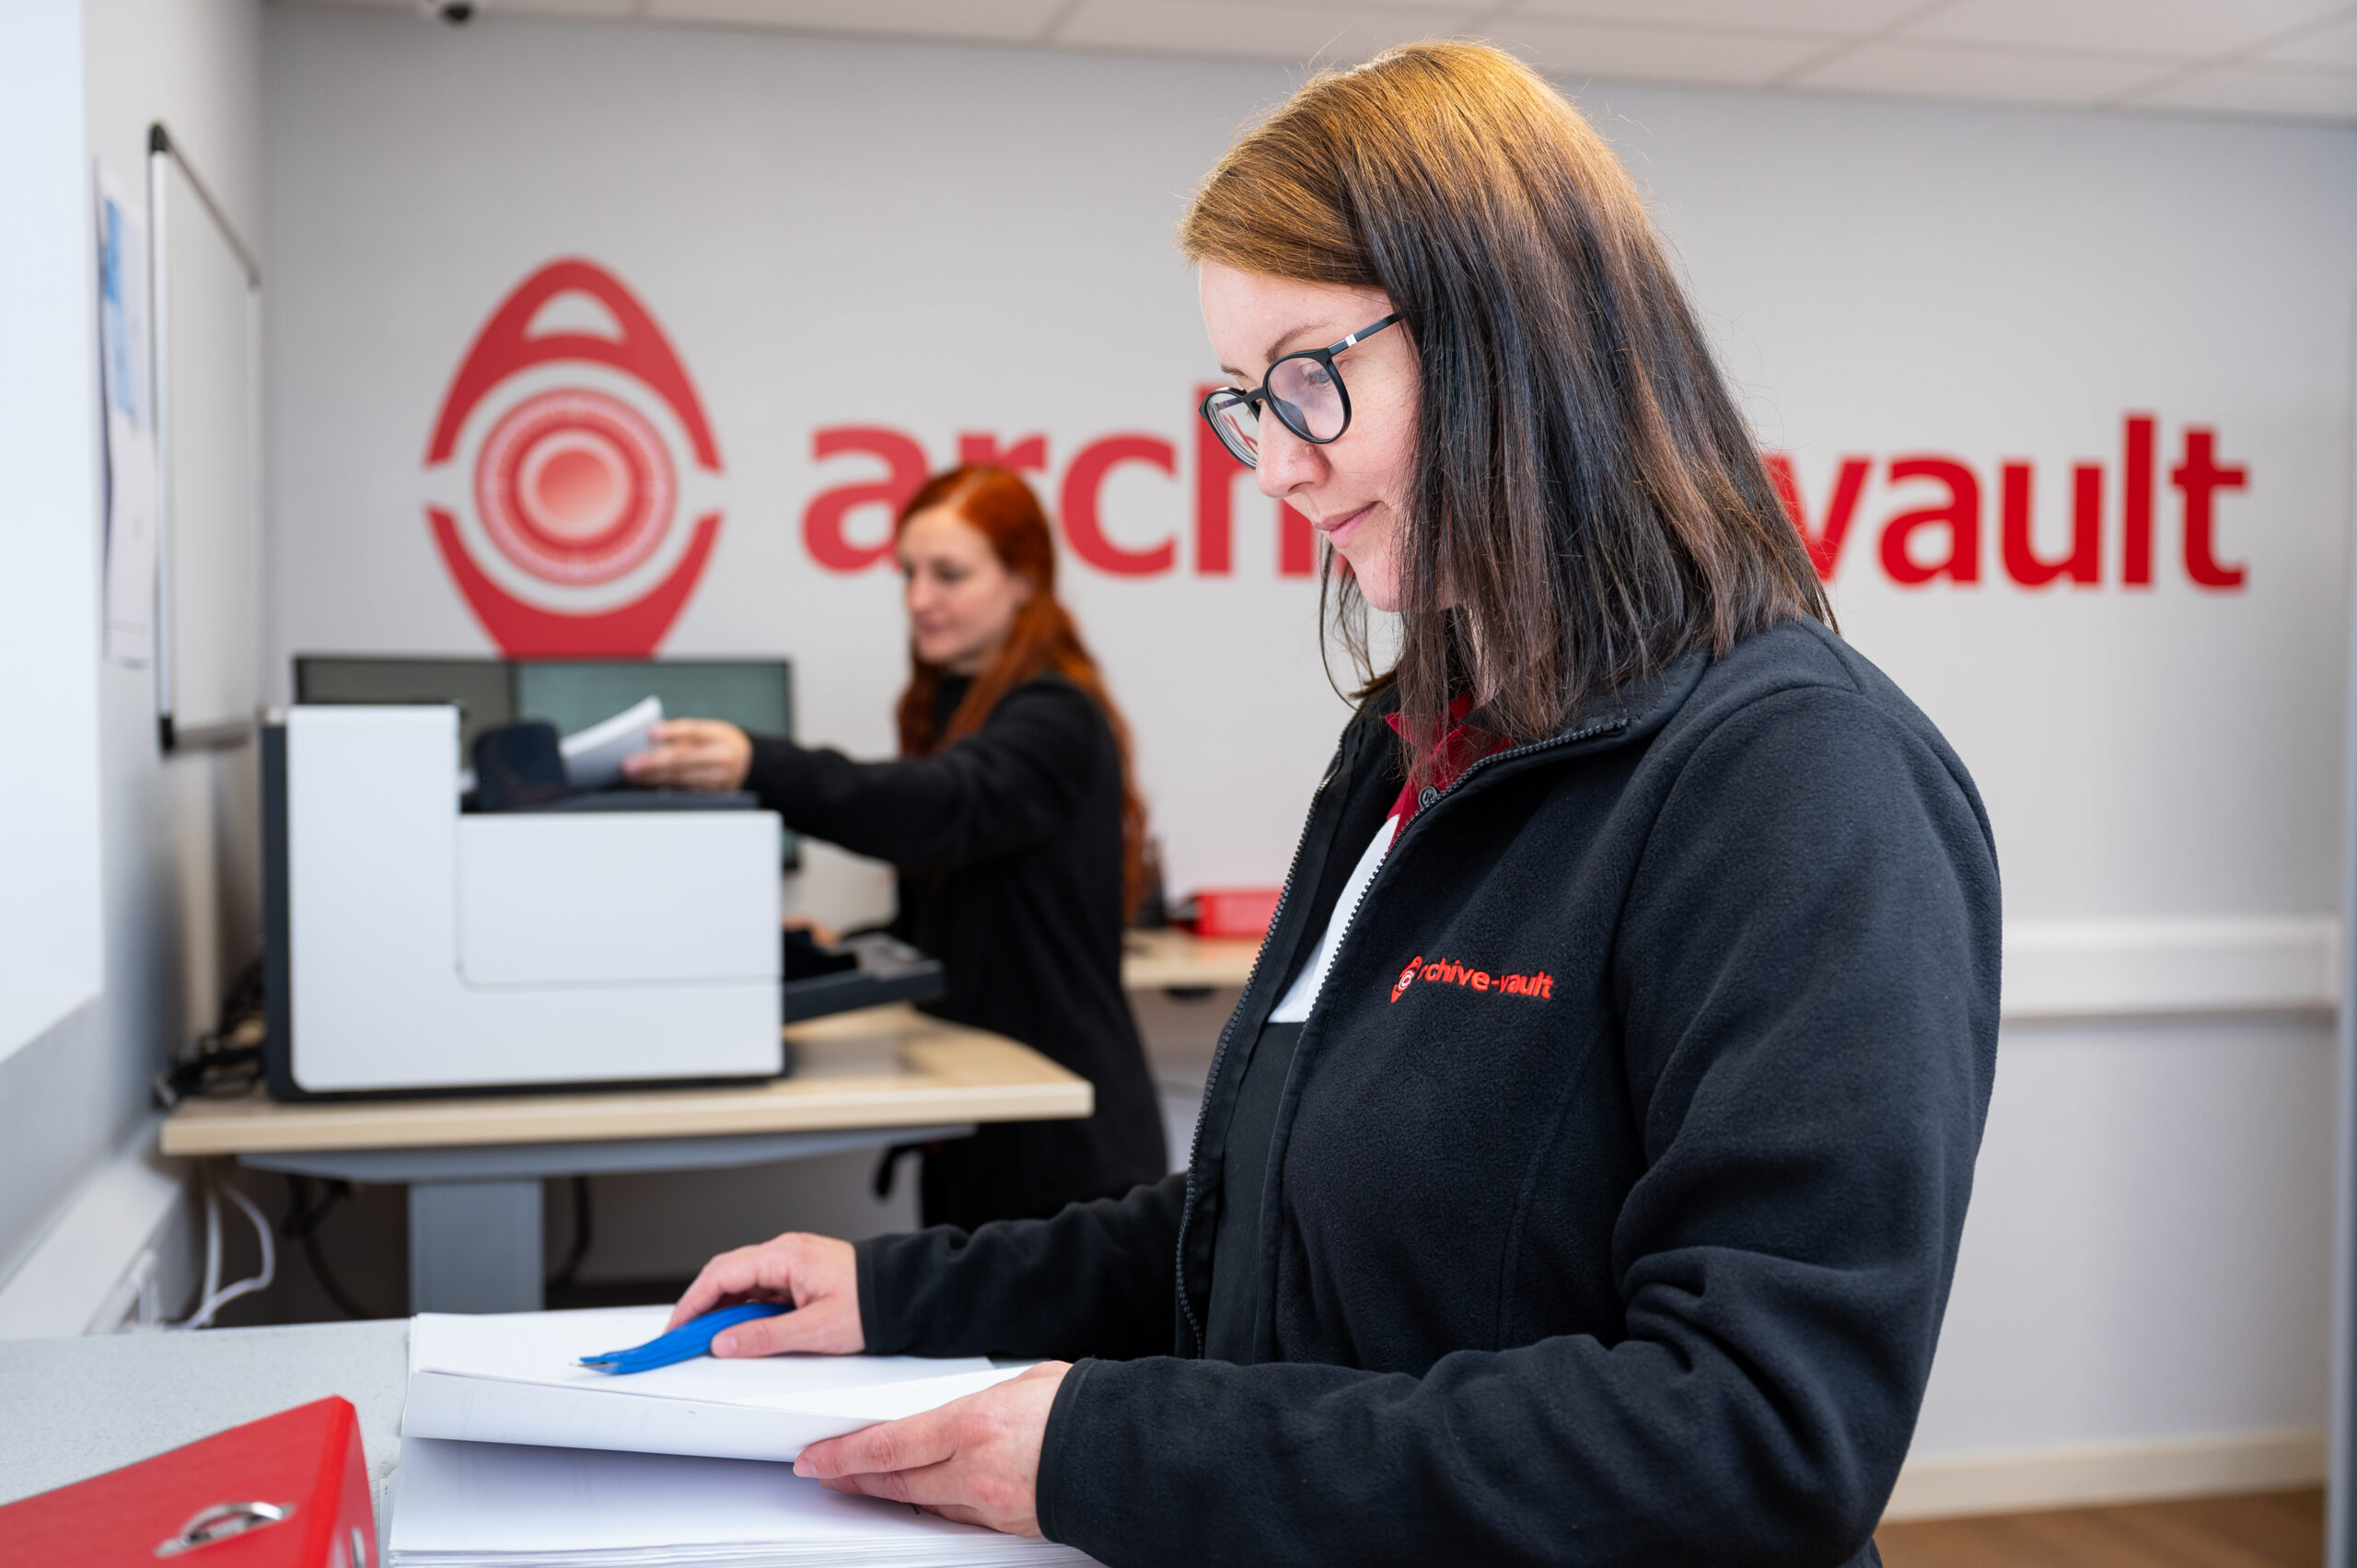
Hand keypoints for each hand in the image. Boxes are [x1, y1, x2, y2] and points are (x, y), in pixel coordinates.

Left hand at [623, 719, 751, 791]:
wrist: (748, 764)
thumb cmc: (721, 743)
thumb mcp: (709, 730)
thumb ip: (682, 731)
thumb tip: (653, 734)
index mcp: (720, 738)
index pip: (693, 732)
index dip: (672, 732)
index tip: (650, 733)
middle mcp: (721, 760)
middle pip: (683, 760)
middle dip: (653, 763)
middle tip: (629, 765)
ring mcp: (718, 780)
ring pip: (681, 779)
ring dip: (653, 778)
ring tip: (632, 775)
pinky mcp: (712, 796)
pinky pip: (684, 791)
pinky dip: (664, 788)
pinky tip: (647, 785)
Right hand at [668, 1232, 863, 1356]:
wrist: (904, 1294)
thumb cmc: (871, 1303)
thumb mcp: (816, 1329)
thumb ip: (766, 1337)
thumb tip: (725, 1343)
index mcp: (785, 1256)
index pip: (722, 1274)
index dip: (692, 1303)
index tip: (675, 1329)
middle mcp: (784, 1253)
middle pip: (725, 1275)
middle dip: (700, 1306)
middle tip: (683, 1338)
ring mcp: (789, 1263)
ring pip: (740, 1283)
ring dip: (721, 1309)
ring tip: (708, 1340)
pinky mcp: (796, 1276)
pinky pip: (758, 1289)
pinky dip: (741, 1309)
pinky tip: (738, 1331)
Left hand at [795, 1362, 1069, 1537]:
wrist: (1125, 1453)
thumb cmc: (1083, 1408)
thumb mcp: (1023, 1382)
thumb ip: (981, 1398)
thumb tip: (959, 1407)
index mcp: (975, 1424)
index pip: (889, 1444)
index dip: (844, 1455)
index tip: (817, 1457)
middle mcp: (975, 1469)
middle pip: (895, 1478)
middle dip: (854, 1476)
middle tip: (826, 1473)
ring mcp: (989, 1503)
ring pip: (921, 1502)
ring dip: (887, 1492)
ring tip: (864, 1483)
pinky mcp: (1006, 1524)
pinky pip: (956, 1516)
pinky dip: (932, 1505)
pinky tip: (919, 1497)